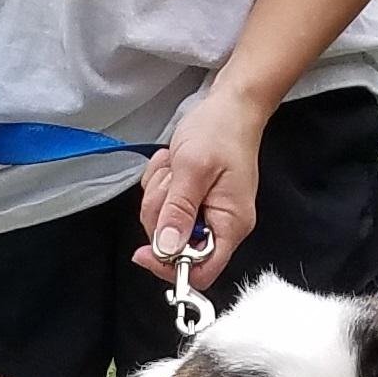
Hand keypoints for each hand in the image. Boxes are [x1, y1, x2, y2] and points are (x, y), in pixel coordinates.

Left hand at [131, 83, 270, 288]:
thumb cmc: (221, 130)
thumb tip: (167, 249)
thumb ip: (178, 211)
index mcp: (230, 225)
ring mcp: (206, 214)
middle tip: (169, 183)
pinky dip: (161, 185)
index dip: (171, 266)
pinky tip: (174, 165)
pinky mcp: (193, 202)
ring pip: (163, 225)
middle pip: (175, 247)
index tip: (147, 250)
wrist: (230, 105)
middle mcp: (220, 225)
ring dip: (159, 196)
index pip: (202, 272)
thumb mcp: (193, 169)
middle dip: (161, 216)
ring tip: (174, 168)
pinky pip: (162, 206)